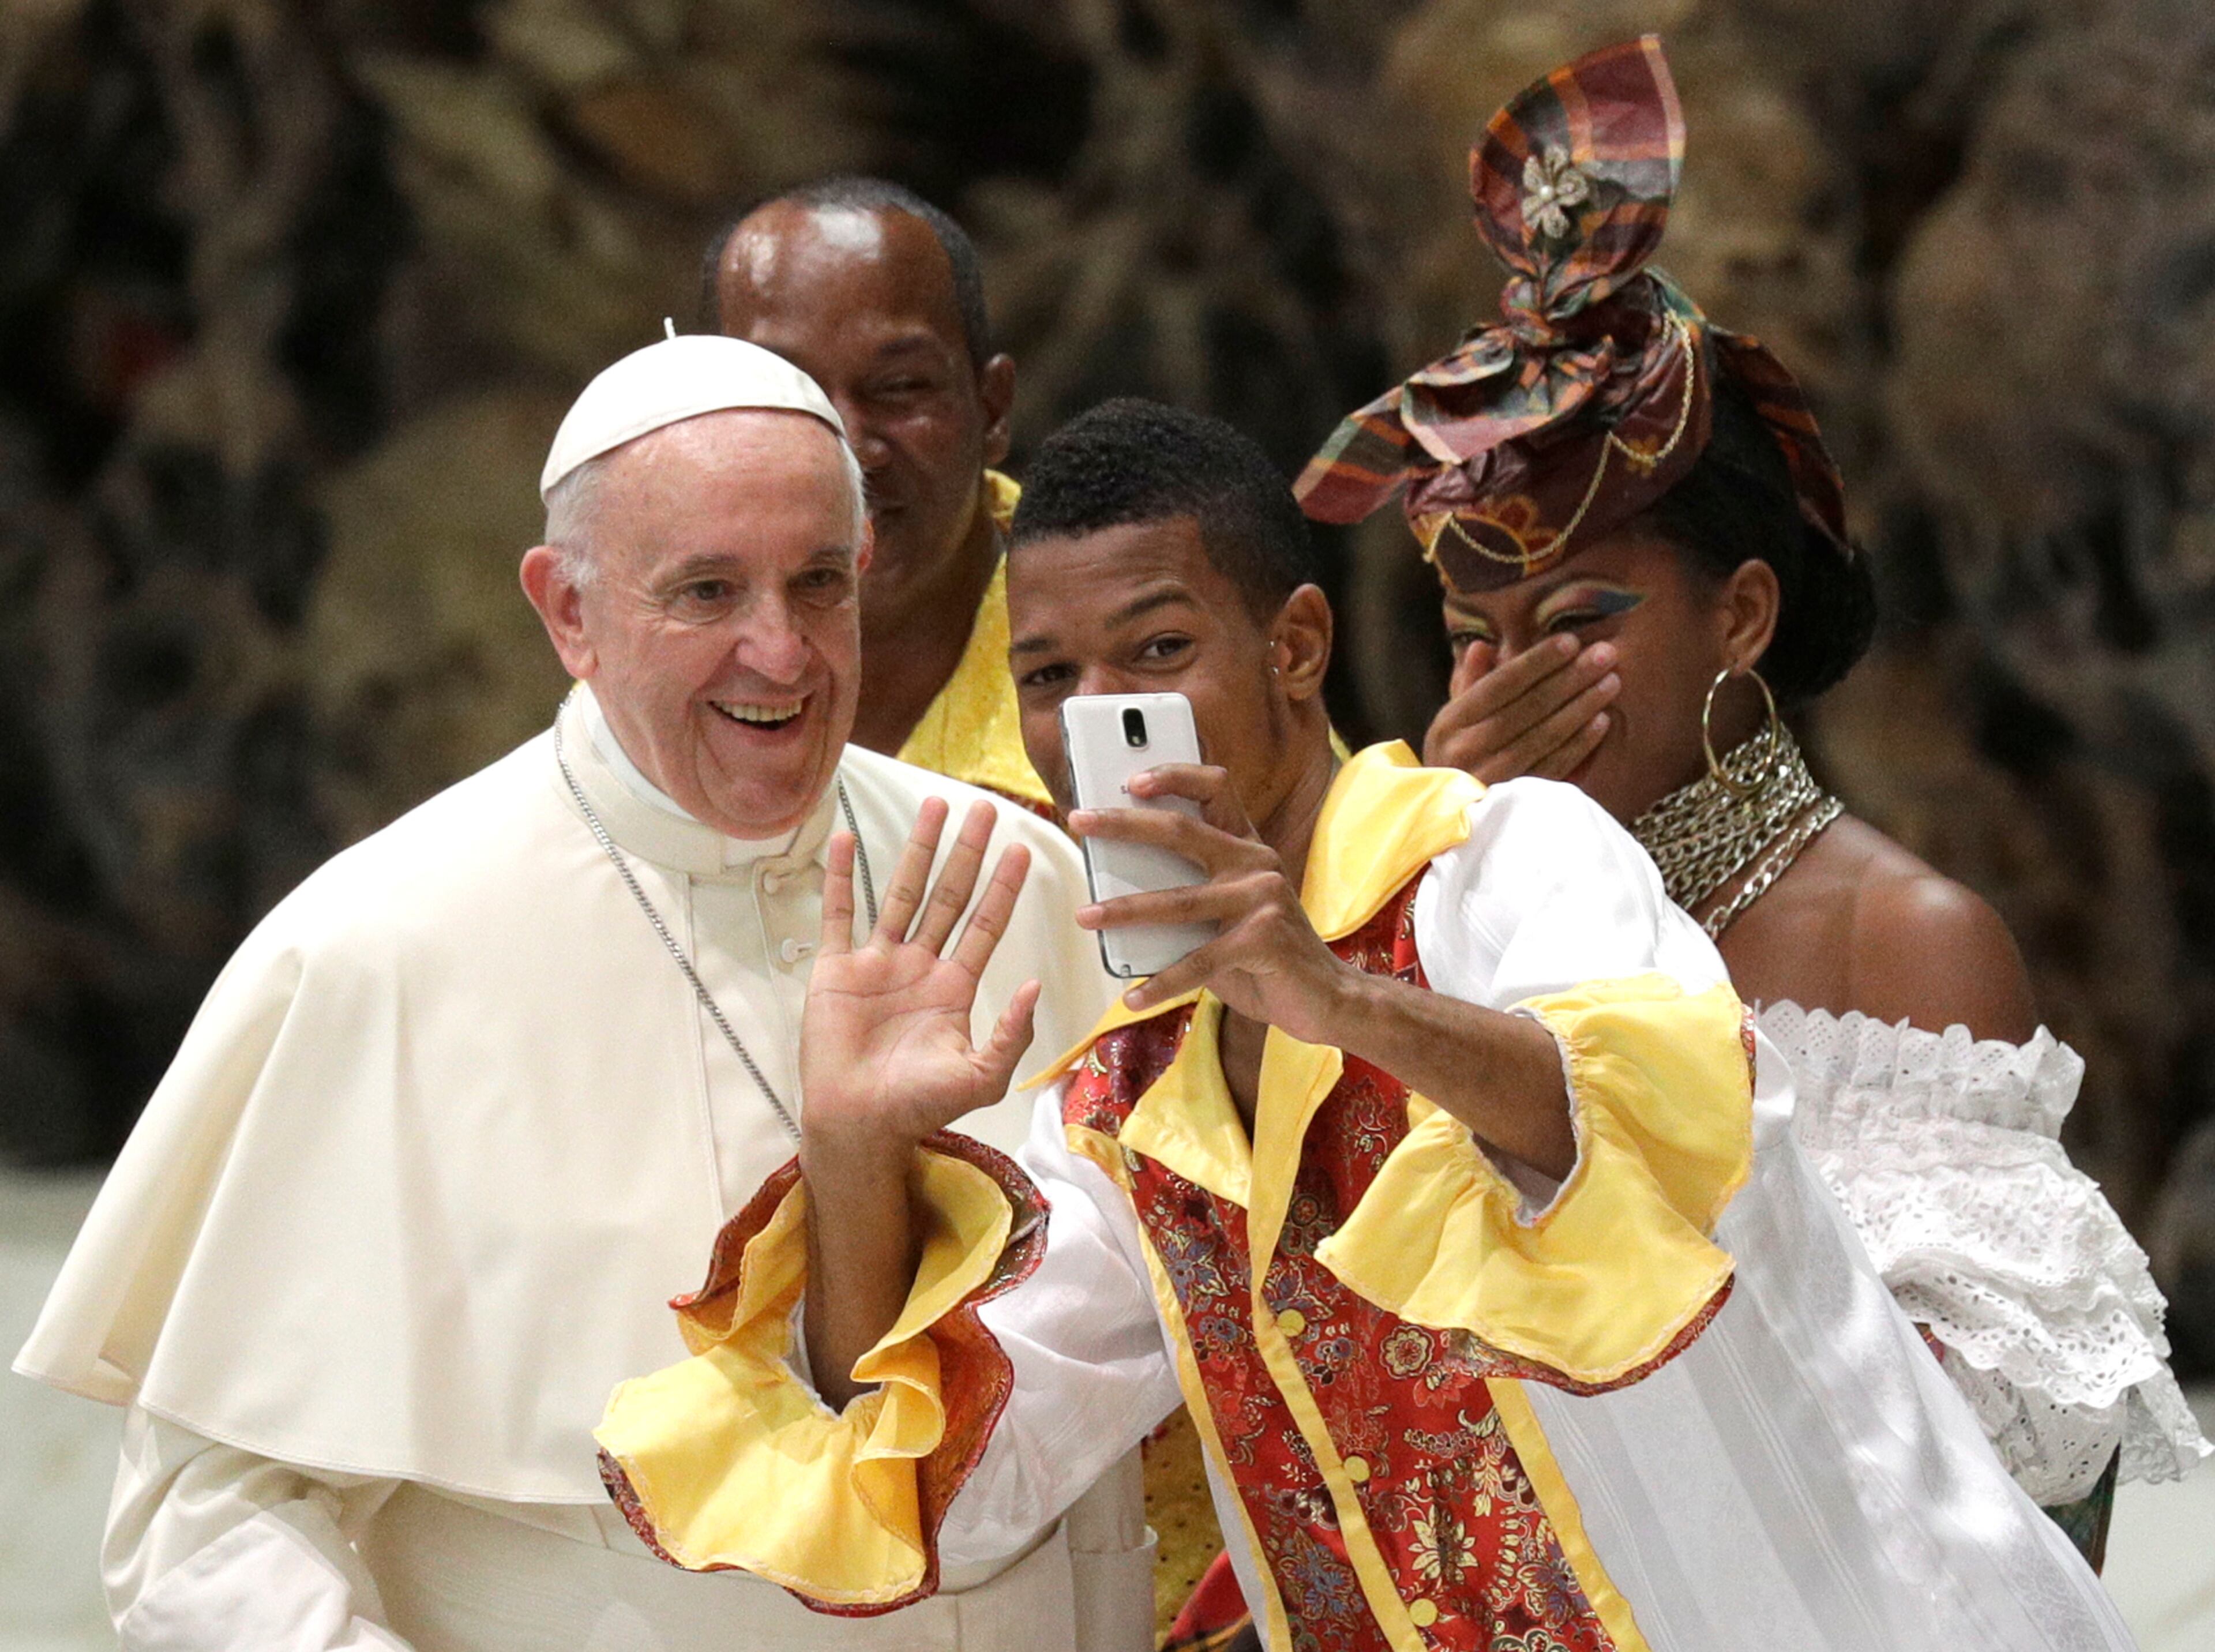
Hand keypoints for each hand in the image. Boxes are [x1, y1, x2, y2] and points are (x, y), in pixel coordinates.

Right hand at [799, 798, 1040, 1150]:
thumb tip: (1036, 982)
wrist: (858, 1125)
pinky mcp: (836, 969)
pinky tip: (843, 839)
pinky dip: (838, 877)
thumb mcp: (979, 1077)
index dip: (1003, 888)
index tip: (1021, 849)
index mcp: (954, 987)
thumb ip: (1012, 1034)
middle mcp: (919, 965)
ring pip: (900, 892)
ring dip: (917, 850)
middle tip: (983, 807)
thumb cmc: (917, 1107)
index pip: (985, 925)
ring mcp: (877, 963)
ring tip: (933, 806)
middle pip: (948, 895)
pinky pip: (838, 914)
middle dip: (966, 852)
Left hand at [1069, 765, 1353, 1044]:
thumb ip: (1186, 896)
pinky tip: (1132, 997)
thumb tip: (1113, 895)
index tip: (1132, 779)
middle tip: (1079, 820)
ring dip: (1125, 909)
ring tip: (1086, 916)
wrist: (1329, 998)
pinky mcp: (1264, 941)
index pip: (1215, 786)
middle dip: (1124, 823)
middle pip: (1181, 830)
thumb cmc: (1265, 956)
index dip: (1174, 774)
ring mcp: (1263, 899)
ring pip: (1178, 900)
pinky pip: (1197, 962)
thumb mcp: (1225, 916)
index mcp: (1247, 846)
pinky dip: (1160, 983)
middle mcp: (1257, 862)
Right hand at [1424, 633, 1617, 782]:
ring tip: (1611, 682)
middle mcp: (1467, 749)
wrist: (1444, 821)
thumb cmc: (1453, 759)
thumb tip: (1482, 646)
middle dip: (1571, 677)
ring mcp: (1492, 777)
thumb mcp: (1450, 720)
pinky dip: (1580, 745)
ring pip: (1544, 736)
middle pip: (1528, 707)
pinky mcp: (1515, 801)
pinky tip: (1602, 722)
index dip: (1537, 662)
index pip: (1500, 684)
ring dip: (1582, 707)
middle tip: (1607, 654)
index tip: (1570, 641)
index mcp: (1450, 723)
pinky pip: (1554, 767)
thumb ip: (1467, 682)